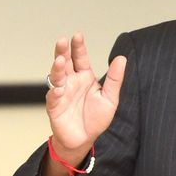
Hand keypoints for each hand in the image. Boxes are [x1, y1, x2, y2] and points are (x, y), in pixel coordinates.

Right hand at [46, 32, 127, 160]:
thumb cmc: (95, 119)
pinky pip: (53, 98)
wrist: (84, 140)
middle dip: (63, 51)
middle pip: (65, 63)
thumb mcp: (110, 98)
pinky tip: (57, 88)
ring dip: (57, 68)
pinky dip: (54, 93)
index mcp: (84, 77)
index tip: (78, 35)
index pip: (80, 58)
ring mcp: (61, 93)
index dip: (78, 47)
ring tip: (60, 60)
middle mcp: (70, 82)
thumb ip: (114, 79)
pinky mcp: (54, 107)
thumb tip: (121, 59)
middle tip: (63, 41)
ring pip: (56, 77)